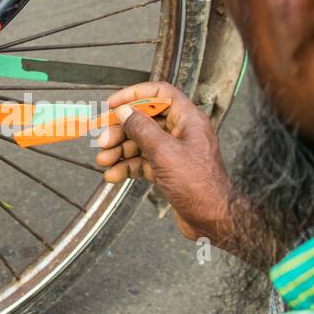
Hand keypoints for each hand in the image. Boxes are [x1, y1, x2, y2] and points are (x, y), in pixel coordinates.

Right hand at [95, 81, 236, 244]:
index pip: (160, 93)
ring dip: (120, 150)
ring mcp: (174, 152)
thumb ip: (142, 129)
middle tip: (102, 140)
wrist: (212, 220)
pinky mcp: (168, 171)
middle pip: (145, 120)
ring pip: (141, 143)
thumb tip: (124, 111)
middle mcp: (182, 132)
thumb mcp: (165, 153)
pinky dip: (127, 167)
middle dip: (121, 130)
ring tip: (103, 160)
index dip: (135, 94)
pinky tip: (113, 175)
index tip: (113, 104)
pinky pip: (143, 162)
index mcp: (188, 119)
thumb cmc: (199, 186)